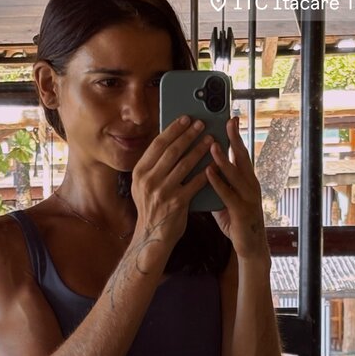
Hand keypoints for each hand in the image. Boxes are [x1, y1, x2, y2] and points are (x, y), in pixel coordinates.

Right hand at [131, 116, 213, 247]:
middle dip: (189, 135)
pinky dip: (206, 172)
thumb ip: (153, 166)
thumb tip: (169, 141)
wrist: (153, 236)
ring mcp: (162, 192)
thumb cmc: (152, 208)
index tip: (185, 118)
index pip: (158, 144)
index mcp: (139, 172)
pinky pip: (195, 182)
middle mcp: (148, 180)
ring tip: (211, 139)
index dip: (173, 129)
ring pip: (185, 164)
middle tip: (201, 124)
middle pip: (172, 151)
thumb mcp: (144, 185)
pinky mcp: (177, 203)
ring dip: (200, 149)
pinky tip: (215, 163)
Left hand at [206, 117, 269, 260]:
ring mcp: (248, 198)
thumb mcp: (226, 199)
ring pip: (236, 174)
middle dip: (235, 139)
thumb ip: (217, 184)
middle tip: (227, 122)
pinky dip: (218, 182)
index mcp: (247, 180)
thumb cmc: (236, 221)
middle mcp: (251, 185)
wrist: (250, 247)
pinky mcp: (242, 212)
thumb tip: (201, 170)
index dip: (236, 137)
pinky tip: (208, 173)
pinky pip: (228, 194)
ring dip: (224, 158)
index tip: (230, 120)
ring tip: (211, 145)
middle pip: (243, 157)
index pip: (242, 154)